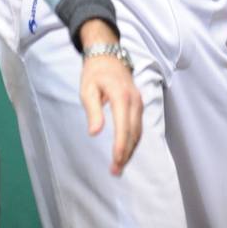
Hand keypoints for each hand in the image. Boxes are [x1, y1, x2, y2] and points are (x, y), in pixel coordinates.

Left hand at [79, 50, 142, 175]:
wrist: (108, 56)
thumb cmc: (95, 73)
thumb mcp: (88, 90)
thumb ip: (93, 111)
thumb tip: (95, 132)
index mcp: (121, 97)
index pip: (124, 127)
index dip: (121, 147)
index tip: (115, 162)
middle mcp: (134, 101)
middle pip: (134, 133)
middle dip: (126, 154)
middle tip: (115, 171)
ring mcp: (138, 102)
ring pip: (138, 132)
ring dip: (130, 150)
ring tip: (119, 166)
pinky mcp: (138, 105)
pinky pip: (138, 127)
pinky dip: (133, 141)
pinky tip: (125, 151)